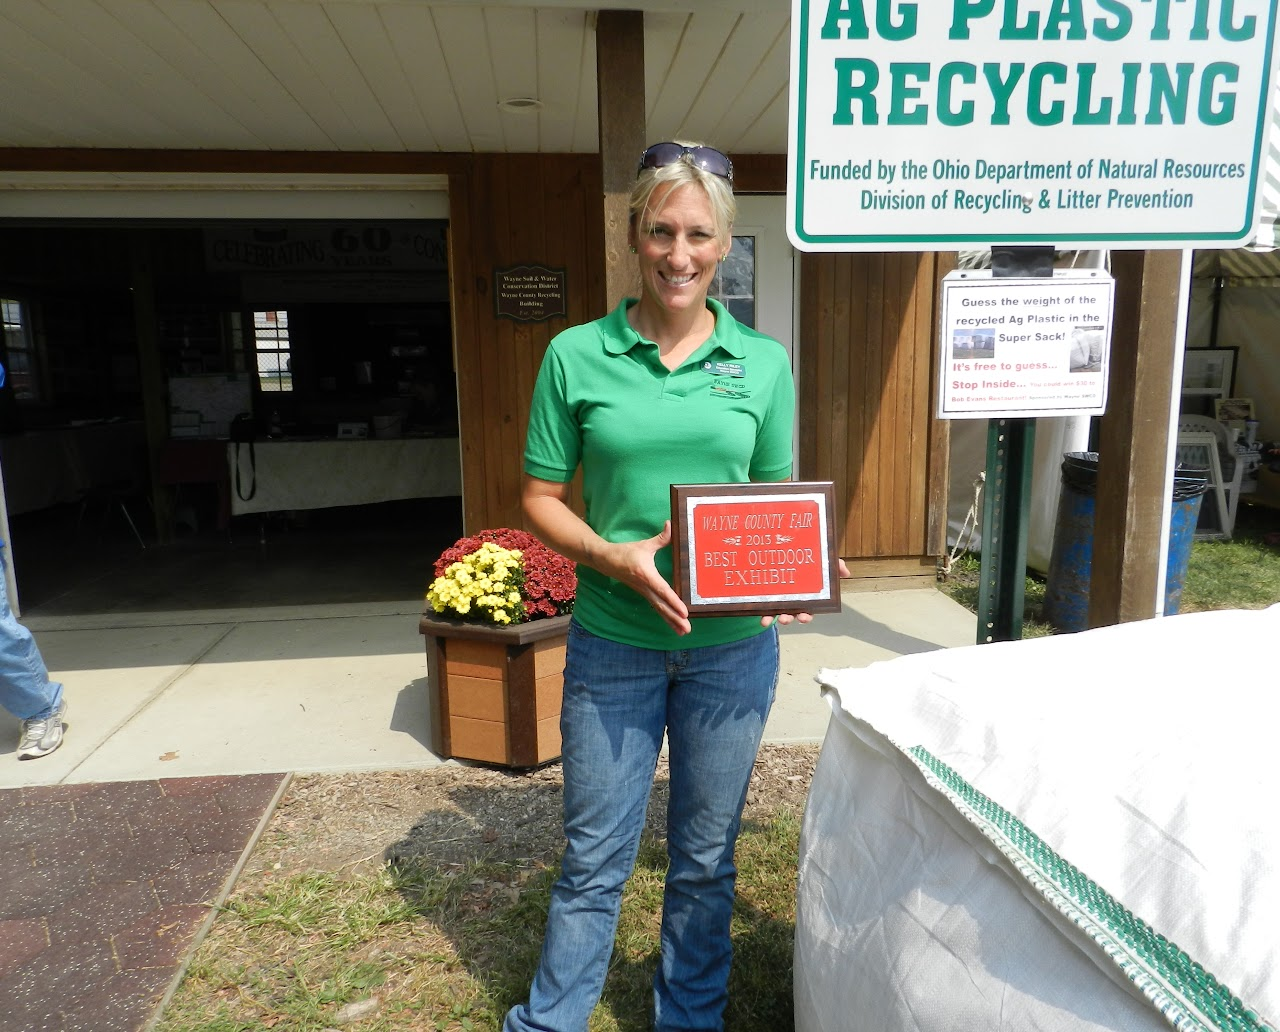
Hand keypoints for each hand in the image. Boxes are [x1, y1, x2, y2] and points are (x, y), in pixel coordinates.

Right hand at [602, 520, 691, 635]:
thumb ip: (661, 538)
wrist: (605, 561)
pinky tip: (674, 624)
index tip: (685, 611)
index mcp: (646, 575)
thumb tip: (672, 525)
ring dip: (671, 621)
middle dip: (674, 618)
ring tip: (684, 632)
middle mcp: (645, 587)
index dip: (673, 601)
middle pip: (662, 606)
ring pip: (659, 609)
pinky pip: (656, 607)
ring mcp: (644, 592)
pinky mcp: (644, 594)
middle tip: (687, 629)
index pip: (662, 590)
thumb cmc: (626, 552)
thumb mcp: (644, 545)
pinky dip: (666, 616)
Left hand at [759, 559, 850, 627]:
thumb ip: (833, 566)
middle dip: (788, 619)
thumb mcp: (820, 563)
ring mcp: (778, 601)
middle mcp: (791, 602)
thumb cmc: (805, 565)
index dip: (806, 616)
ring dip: (772, 618)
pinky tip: (760, 616)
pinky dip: (762, 614)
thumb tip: (846, 572)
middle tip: (785, 619)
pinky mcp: (765, 597)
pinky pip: (763, 608)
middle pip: (791, 615)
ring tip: (767, 620)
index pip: (807, 611)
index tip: (804, 617)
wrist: (780, 553)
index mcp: (805, 598)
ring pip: (776, 613)